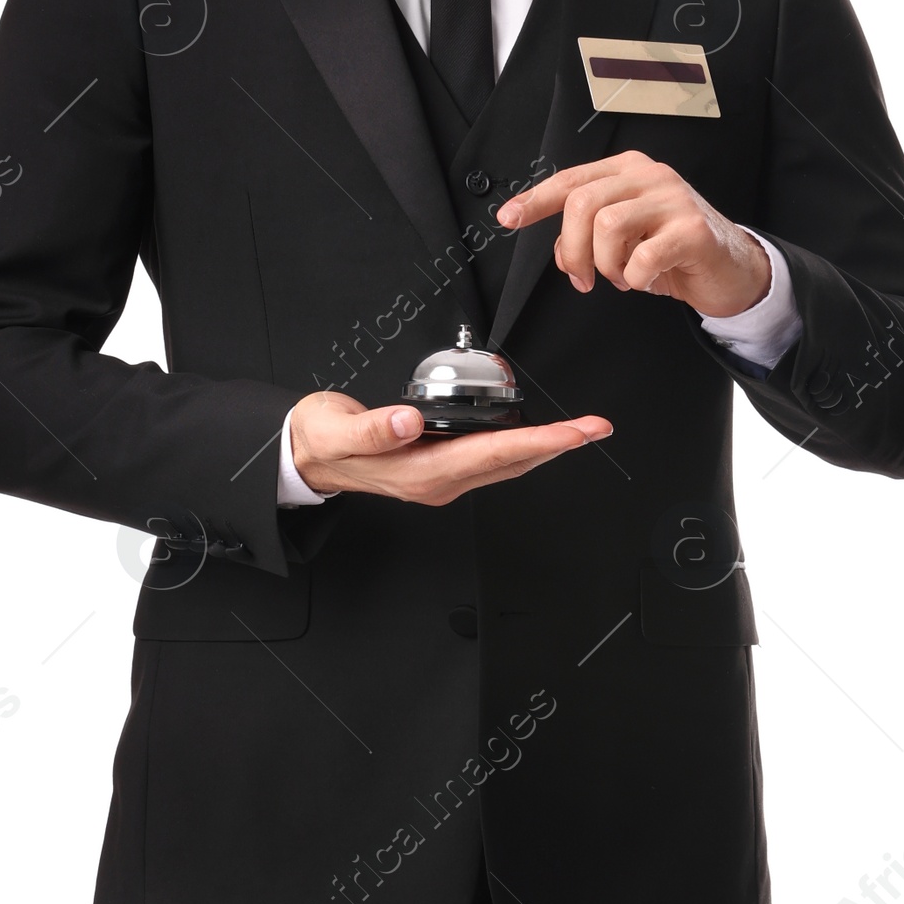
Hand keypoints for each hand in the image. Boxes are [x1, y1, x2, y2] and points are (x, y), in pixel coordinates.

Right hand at [287, 388, 611, 503]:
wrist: (306, 455)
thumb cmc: (321, 439)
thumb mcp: (336, 429)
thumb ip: (373, 428)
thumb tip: (408, 422)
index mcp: (419, 473)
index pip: (491, 454)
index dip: (538, 442)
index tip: (574, 432)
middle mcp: (437, 481)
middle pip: (510, 463)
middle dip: (558, 446)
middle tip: (597, 428)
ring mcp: (440, 478)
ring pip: (505, 465)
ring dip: (545, 449)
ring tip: (580, 432)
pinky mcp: (439, 468)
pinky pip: (491, 461)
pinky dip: (520, 447)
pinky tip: (536, 437)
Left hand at [500, 149, 770, 314]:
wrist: (730, 268)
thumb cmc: (673, 250)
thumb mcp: (625, 237)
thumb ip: (588, 234)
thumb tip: (561, 251)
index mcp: (628, 170)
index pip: (571, 179)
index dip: (535, 200)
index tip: (508, 218)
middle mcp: (650, 176)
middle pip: (583, 203)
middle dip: (572, 250)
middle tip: (585, 279)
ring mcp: (673, 199)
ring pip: (608, 226)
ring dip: (606, 265)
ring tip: (621, 277)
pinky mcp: (693, 229)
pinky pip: (642, 258)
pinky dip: (635, 279)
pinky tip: (647, 281)